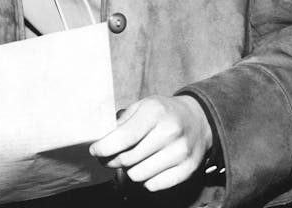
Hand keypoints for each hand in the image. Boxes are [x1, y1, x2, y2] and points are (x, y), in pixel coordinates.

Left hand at [90, 95, 211, 191]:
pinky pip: (154, 185)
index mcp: (155, 111)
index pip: (124, 137)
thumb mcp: (142, 105)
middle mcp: (170, 131)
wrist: (197, 120)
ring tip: (131, 160)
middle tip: (109, 157)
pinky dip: (145, 179)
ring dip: (129, 170)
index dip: (105, 147)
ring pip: (139, 175)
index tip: (95, 151)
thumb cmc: (163, 112)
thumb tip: (101, 140)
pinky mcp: (188, 169)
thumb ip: (122, 122)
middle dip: (112, 160)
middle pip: (129, 158)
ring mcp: (180, 152)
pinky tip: (146, 166)